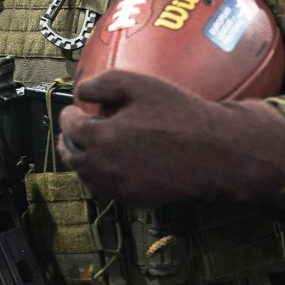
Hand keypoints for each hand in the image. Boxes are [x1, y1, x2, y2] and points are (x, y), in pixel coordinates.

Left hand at [58, 70, 284, 206]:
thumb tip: (80, 93)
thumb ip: (101, 84)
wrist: (215, 152)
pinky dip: (104, 175)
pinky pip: (108, 189)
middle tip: (79, 128)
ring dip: (85, 159)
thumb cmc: (178, 114)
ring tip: (95, 145)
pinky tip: (117, 162)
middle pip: (71, 156)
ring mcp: (118, 188)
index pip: (69, 127)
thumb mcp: (138, 84)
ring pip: (87, 176)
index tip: (75, 109)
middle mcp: (102, 168)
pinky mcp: (135, 200)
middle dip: (71, 139)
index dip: (70, 114)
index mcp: (100, 138)